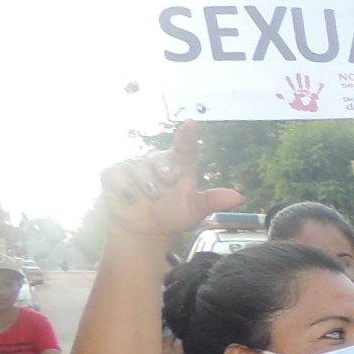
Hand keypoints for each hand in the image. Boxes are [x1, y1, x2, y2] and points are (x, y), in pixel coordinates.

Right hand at [98, 122, 242, 243]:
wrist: (144, 229)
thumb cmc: (172, 215)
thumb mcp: (194, 211)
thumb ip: (212, 201)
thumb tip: (239, 198)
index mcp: (179, 166)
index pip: (185, 148)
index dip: (188, 137)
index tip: (193, 124)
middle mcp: (157, 161)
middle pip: (159, 160)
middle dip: (162, 175)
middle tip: (164, 189)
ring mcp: (134, 165)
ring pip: (137, 169)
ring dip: (144, 188)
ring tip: (148, 198)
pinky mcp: (114, 173)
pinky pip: (115, 175)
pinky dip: (124, 190)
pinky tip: (130, 198)